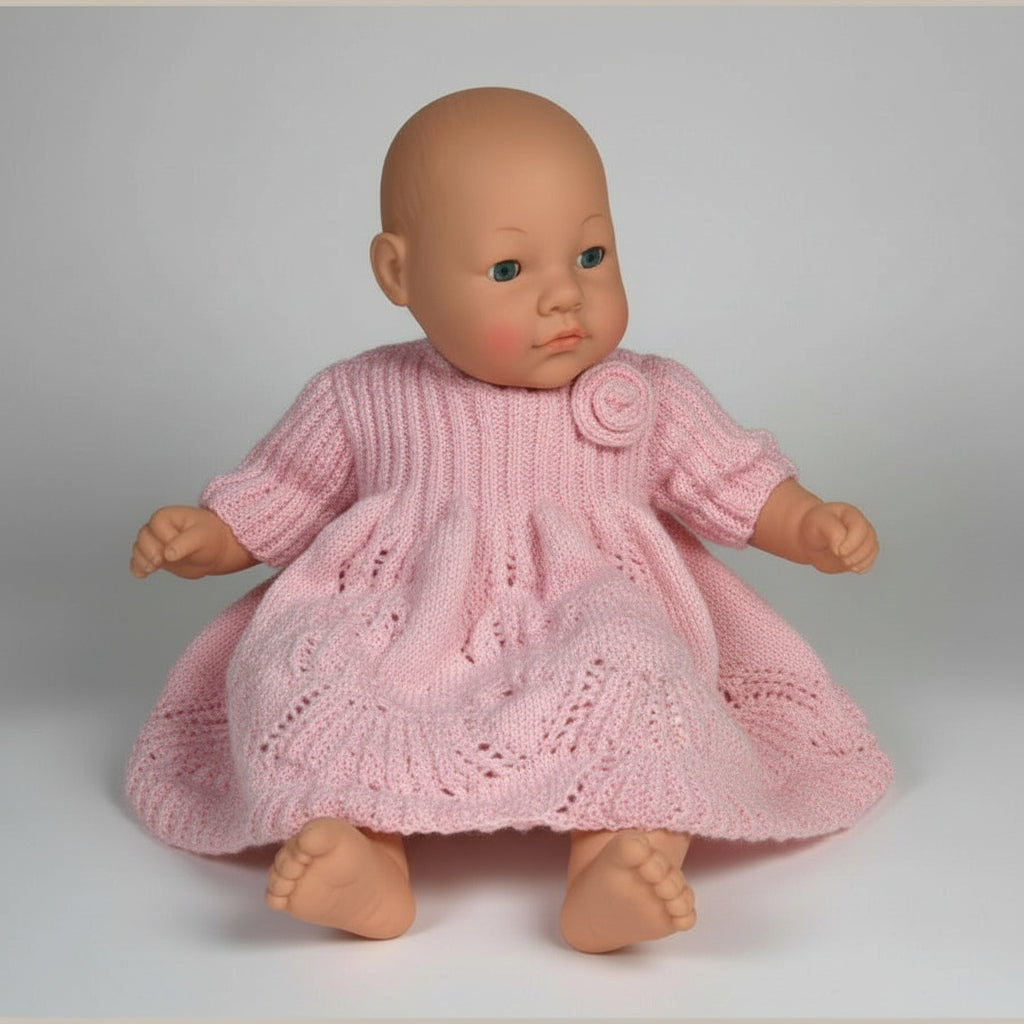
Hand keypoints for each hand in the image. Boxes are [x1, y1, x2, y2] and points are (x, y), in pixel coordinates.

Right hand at [130, 505, 250, 579]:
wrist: (216, 551)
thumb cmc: (210, 537)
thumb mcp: (201, 536)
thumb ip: (184, 543)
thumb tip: (168, 554)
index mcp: (168, 516)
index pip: (157, 525)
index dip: (165, 538)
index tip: (178, 547)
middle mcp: (158, 529)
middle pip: (143, 537)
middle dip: (148, 551)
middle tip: (159, 562)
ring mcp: (156, 544)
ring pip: (139, 549)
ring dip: (141, 560)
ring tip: (151, 568)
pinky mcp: (155, 557)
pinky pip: (139, 561)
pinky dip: (137, 568)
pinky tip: (142, 575)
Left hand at [798, 502, 878, 574]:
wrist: (809, 538)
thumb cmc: (815, 527)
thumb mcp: (819, 524)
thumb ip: (834, 533)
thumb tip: (842, 548)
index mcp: (850, 515)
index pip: (860, 528)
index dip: (852, 543)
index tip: (838, 551)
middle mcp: (860, 526)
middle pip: (869, 541)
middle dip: (856, 554)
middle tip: (839, 556)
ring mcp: (862, 540)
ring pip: (871, 551)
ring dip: (859, 561)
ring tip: (844, 562)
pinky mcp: (860, 553)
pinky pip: (868, 561)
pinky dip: (861, 567)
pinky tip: (851, 567)